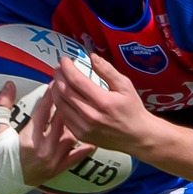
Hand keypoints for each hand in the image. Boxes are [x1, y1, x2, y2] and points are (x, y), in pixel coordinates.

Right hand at [18, 85, 94, 188]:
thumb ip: (2, 105)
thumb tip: (9, 85)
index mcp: (28, 139)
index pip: (43, 111)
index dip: (50, 94)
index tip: (56, 82)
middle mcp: (43, 150)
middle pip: (60, 121)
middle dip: (66, 103)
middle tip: (72, 90)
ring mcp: (51, 161)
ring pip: (70, 137)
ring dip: (75, 122)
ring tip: (81, 109)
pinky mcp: (56, 170)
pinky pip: (75, 158)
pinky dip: (84, 149)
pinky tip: (92, 138)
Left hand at [45, 52, 161, 154]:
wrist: (136, 136)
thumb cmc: (132, 109)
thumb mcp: (125, 86)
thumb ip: (108, 71)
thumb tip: (92, 57)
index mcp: (103, 102)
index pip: (76, 81)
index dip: (67, 68)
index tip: (64, 60)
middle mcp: (91, 115)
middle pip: (65, 91)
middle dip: (59, 76)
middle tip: (59, 68)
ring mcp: (84, 127)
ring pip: (60, 104)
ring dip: (56, 89)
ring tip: (59, 79)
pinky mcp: (80, 135)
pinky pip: (64, 116)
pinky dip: (60, 103)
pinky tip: (63, 96)